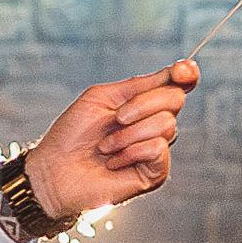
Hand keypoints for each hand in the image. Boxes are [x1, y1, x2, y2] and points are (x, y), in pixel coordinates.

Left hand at [21, 60, 194, 220]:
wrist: (55, 170)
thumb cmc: (73, 134)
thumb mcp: (103, 98)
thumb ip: (139, 85)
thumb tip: (174, 72)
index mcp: (143, 103)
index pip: (177, 85)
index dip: (186, 74)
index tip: (181, 70)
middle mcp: (154, 124)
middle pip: (175, 99)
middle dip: (141, 104)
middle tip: (115, 119)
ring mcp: (156, 149)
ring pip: (166, 124)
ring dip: (128, 134)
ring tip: (105, 147)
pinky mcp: (155, 172)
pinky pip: (158, 149)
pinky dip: (130, 151)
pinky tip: (112, 162)